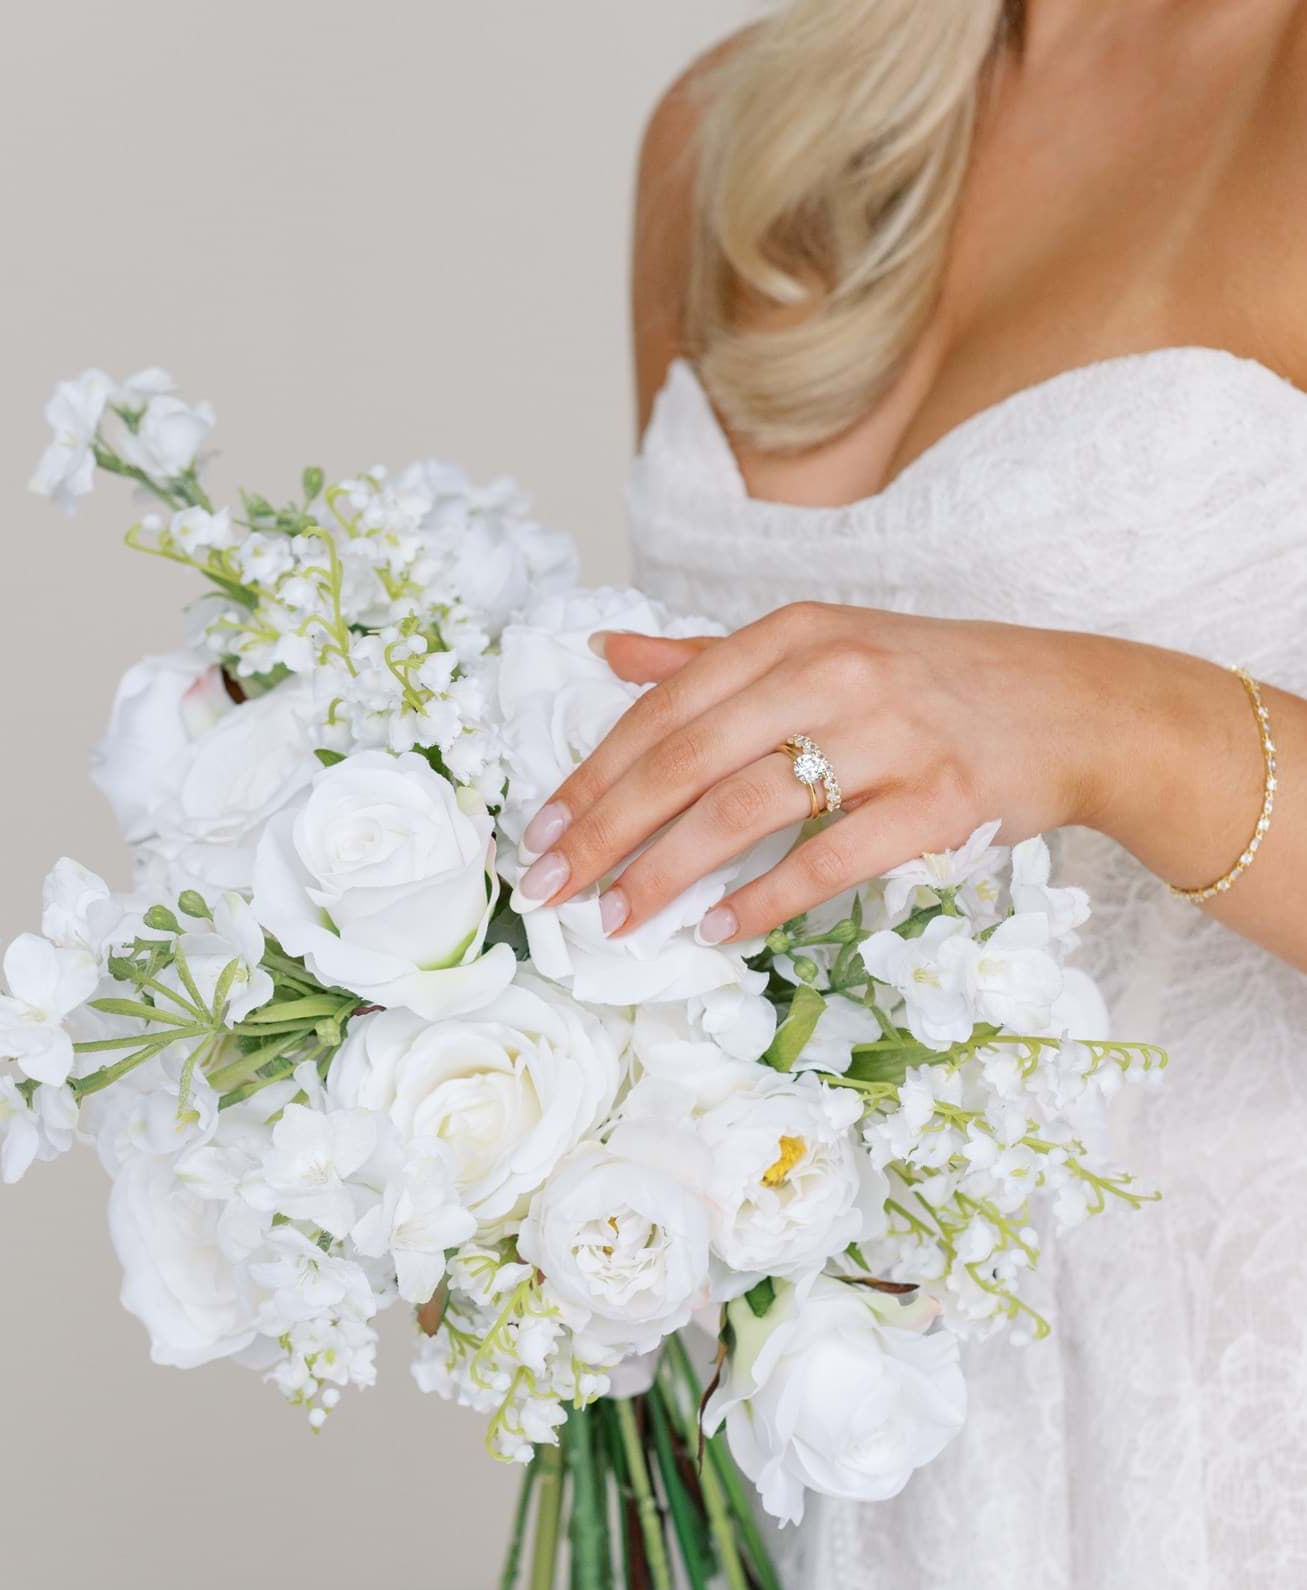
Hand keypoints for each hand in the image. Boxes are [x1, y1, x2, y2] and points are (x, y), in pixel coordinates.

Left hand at [515, 603, 1131, 942]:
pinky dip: (766, 900)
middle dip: (606, 830)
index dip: (594, 774)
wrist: (1075, 707)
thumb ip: (710, 655)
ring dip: (668, 873)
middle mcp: (833, 673)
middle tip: (550, 888)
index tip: (540, 829)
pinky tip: (719, 931)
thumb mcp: (824, 643)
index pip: (666, 709)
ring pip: (746, 809)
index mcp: (794, 633)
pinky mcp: (936, 802)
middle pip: (688, 760)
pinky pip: (830, 859)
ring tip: (618, 919)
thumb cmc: (934, 682)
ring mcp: (889, 737)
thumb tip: (608, 652)